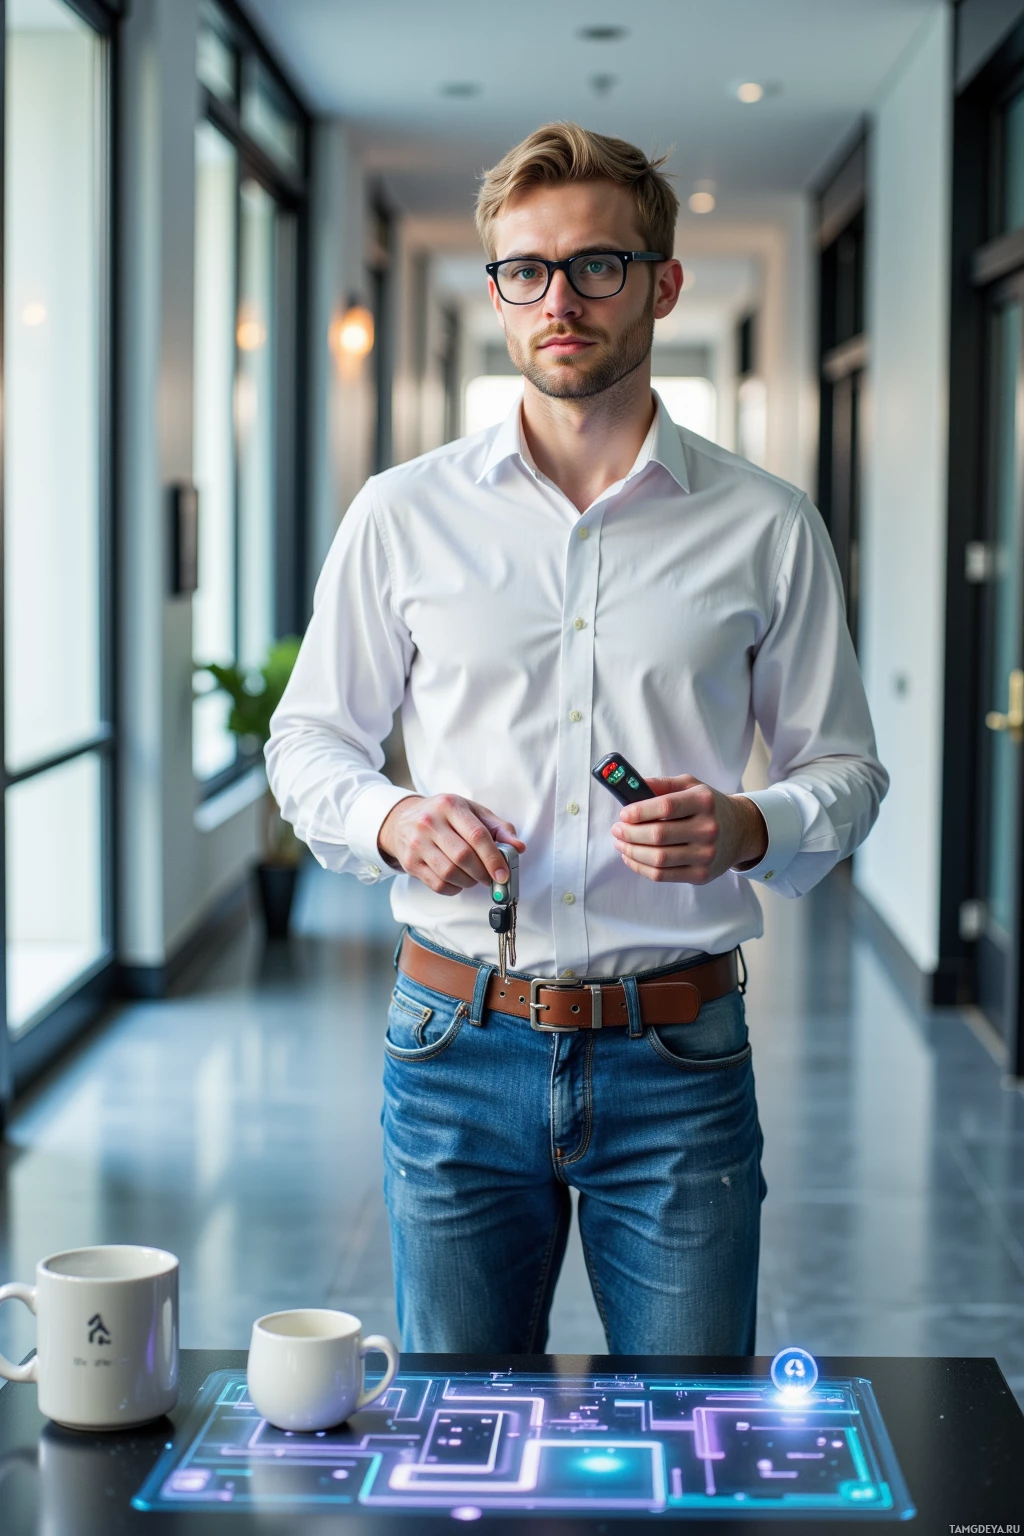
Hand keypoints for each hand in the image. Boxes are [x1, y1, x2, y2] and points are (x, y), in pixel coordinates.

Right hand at [378, 794, 525, 896]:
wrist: (402, 820)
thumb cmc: (443, 816)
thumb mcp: (471, 812)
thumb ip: (498, 827)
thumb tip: (518, 847)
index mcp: (450, 806)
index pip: (477, 835)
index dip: (493, 858)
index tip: (503, 874)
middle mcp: (430, 822)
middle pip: (463, 856)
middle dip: (482, 873)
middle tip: (490, 878)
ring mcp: (417, 843)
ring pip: (449, 872)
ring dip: (468, 882)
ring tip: (473, 878)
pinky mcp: (410, 862)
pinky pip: (437, 884)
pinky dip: (453, 888)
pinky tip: (457, 881)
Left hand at [611, 775, 767, 884]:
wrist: (741, 831)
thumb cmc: (709, 806)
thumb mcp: (691, 786)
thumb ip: (662, 784)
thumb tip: (631, 786)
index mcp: (704, 802)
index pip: (666, 807)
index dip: (639, 812)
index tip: (623, 814)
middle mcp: (708, 829)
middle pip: (659, 836)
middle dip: (630, 833)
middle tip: (617, 829)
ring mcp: (706, 855)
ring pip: (658, 859)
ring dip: (631, 851)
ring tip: (620, 843)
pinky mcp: (701, 875)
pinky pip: (662, 875)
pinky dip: (640, 867)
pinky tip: (631, 857)